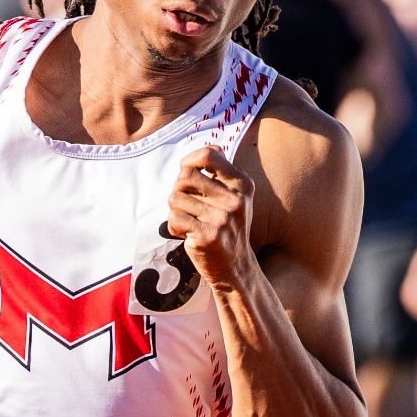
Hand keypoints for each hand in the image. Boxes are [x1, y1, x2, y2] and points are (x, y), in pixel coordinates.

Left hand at [167, 146, 256, 291]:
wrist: (236, 267)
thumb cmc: (228, 226)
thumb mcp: (235, 197)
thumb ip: (221, 174)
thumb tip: (209, 149)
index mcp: (242, 184)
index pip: (208, 155)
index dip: (189, 160)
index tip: (187, 173)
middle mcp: (234, 199)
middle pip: (184, 176)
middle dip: (178, 189)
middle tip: (186, 204)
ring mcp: (221, 218)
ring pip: (175, 198)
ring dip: (175, 211)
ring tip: (189, 221)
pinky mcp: (207, 236)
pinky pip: (174, 218)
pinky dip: (174, 227)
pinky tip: (187, 234)